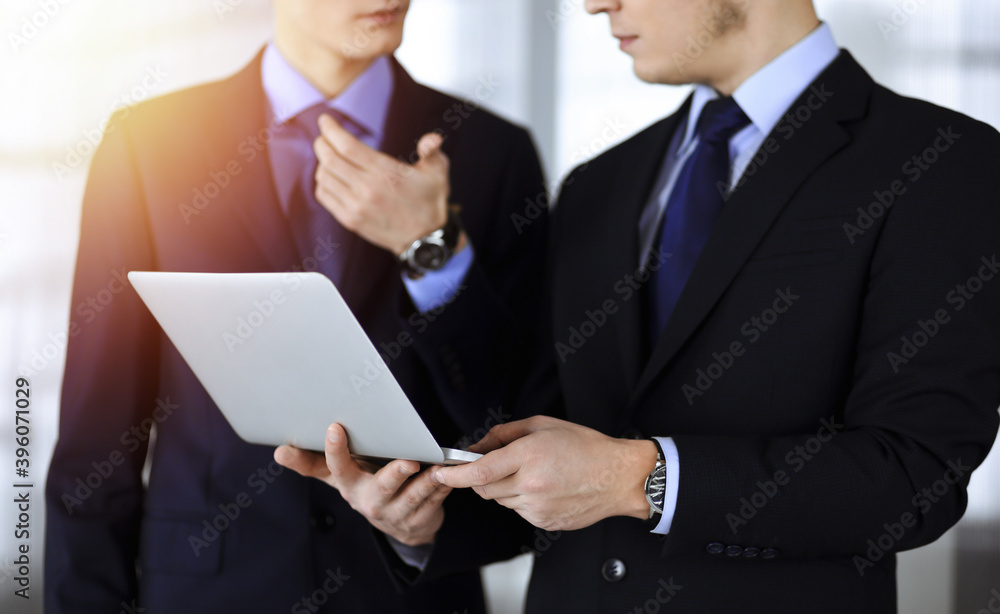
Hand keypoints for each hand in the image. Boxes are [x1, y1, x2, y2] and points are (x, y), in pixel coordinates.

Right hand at [275, 423, 451, 545]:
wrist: (399, 525)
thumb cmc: (365, 487)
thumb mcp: (338, 477)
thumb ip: (311, 463)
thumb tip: (279, 451)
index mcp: (349, 486)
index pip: (337, 468)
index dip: (334, 450)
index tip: (334, 427)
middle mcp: (370, 501)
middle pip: (382, 487)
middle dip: (394, 474)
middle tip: (408, 461)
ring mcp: (397, 513)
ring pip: (415, 495)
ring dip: (428, 481)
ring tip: (438, 466)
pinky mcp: (421, 519)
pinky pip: (436, 500)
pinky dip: (444, 486)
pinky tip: (451, 473)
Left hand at [313, 114, 450, 254]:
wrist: (425, 240)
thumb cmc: (430, 201)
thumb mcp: (438, 172)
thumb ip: (432, 151)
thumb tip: (433, 139)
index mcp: (385, 173)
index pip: (346, 146)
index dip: (331, 130)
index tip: (325, 120)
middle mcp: (367, 189)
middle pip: (329, 159)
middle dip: (322, 143)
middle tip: (324, 137)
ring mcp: (356, 206)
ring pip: (324, 177)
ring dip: (322, 162)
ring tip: (329, 156)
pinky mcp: (350, 220)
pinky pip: (324, 196)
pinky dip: (322, 182)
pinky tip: (331, 177)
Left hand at [430, 416, 657, 530]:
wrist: (618, 477)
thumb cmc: (586, 447)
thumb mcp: (543, 425)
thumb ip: (505, 434)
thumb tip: (478, 446)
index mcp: (530, 455)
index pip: (479, 470)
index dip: (454, 474)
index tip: (439, 473)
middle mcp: (531, 483)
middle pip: (484, 488)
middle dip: (480, 477)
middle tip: (495, 465)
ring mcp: (537, 506)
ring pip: (500, 500)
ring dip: (503, 487)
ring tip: (532, 473)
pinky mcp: (543, 522)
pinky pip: (518, 511)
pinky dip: (521, 499)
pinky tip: (543, 488)